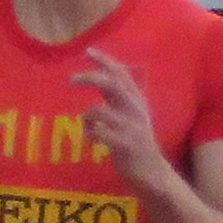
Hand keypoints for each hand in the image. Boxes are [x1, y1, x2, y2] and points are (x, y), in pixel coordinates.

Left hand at [72, 53, 181, 204]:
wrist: (152, 172)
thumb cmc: (135, 141)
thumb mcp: (130, 114)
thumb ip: (116, 97)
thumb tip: (96, 77)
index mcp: (137, 101)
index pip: (122, 74)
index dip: (105, 60)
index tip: (87, 51)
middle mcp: (136, 110)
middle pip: (112, 84)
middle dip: (90, 78)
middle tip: (71, 80)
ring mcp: (132, 127)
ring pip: (99, 110)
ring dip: (86, 117)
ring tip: (88, 126)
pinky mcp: (126, 145)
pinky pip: (98, 133)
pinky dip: (90, 134)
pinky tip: (93, 139)